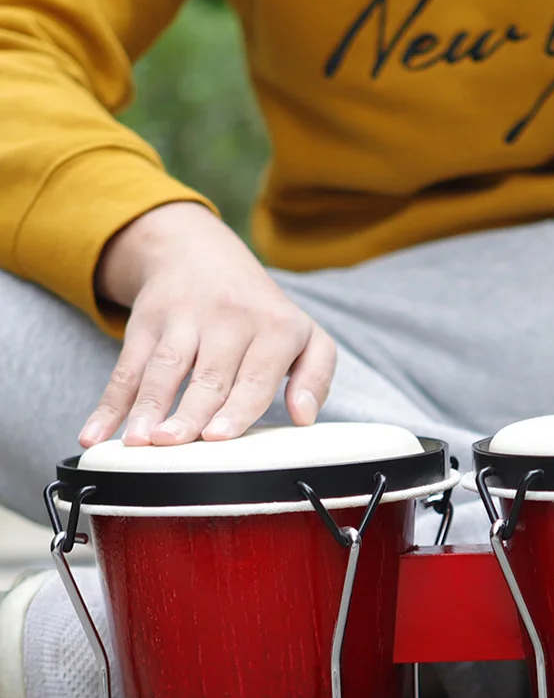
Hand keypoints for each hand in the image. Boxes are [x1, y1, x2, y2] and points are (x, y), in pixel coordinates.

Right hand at [79, 202, 336, 447]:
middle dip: (190, 412)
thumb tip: (304, 418)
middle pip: (208, 376)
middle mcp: (229, 319)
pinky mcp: (146, 324)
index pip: (256, 376)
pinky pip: (125, 369)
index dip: (236, 407)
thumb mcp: (306, 336)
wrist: (201, 253)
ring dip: (147, 407)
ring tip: (138, 443)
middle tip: (175, 443)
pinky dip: (108, 405)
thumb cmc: (263, 314)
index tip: (218, 437)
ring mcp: (182, 319)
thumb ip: (316, 376)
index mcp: (275, 327)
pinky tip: (94, 435)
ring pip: (163, 370)